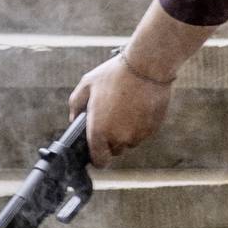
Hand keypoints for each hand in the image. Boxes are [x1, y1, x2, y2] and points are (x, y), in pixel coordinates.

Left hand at [69, 52, 173, 166]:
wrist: (146, 66)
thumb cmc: (115, 74)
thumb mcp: (87, 84)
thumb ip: (75, 105)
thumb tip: (74, 119)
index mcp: (99, 130)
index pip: (99, 161)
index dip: (98, 157)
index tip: (98, 149)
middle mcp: (119, 138)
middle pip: (115, 151)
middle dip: (112, 139)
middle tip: (111, 117)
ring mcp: (138, 135)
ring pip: (130, 142)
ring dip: (127, 133)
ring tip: (125, 109)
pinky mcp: (152, 129)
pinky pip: (143, 134)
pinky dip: (140, 125)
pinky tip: (138, 107)